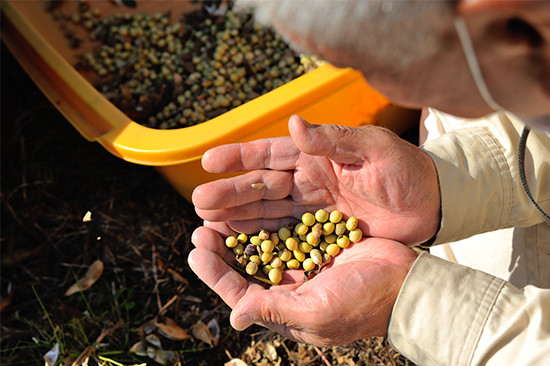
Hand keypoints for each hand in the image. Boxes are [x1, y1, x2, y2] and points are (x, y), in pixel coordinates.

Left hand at [188, 223, 417, 346]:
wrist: (403, 284)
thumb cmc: (362, 305)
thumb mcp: (317, 312)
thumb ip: (275, 310)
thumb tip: (235, 316)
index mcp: (283, 308)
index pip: (238, 291)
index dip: (214, 272)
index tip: (195, 249)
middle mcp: (288, 287)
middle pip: (244, 267)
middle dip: (221, 248)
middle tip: (201, 225)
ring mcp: (301, 264)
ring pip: (260, 245)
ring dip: (240, 230)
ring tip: (220, 212)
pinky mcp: (315, 243)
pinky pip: (284, 230)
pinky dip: (268, 218)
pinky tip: (255, 203)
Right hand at [193, 115, 439, 244]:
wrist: (431, 203)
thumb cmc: (405, 170)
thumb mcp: (373, 149)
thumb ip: (334, 139)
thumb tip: (295, 122)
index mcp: (317, 156)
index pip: (271, 154)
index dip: (240, 157)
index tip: (208, 160)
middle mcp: (309, 180)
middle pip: (262, 187)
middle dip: (230, 194)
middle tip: (199, 203)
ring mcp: (313, 208)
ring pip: (268, 212)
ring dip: (239, 217)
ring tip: (209, 223)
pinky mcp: (322, 231)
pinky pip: (286, 235)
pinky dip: (263, 238)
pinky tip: (242, 243)